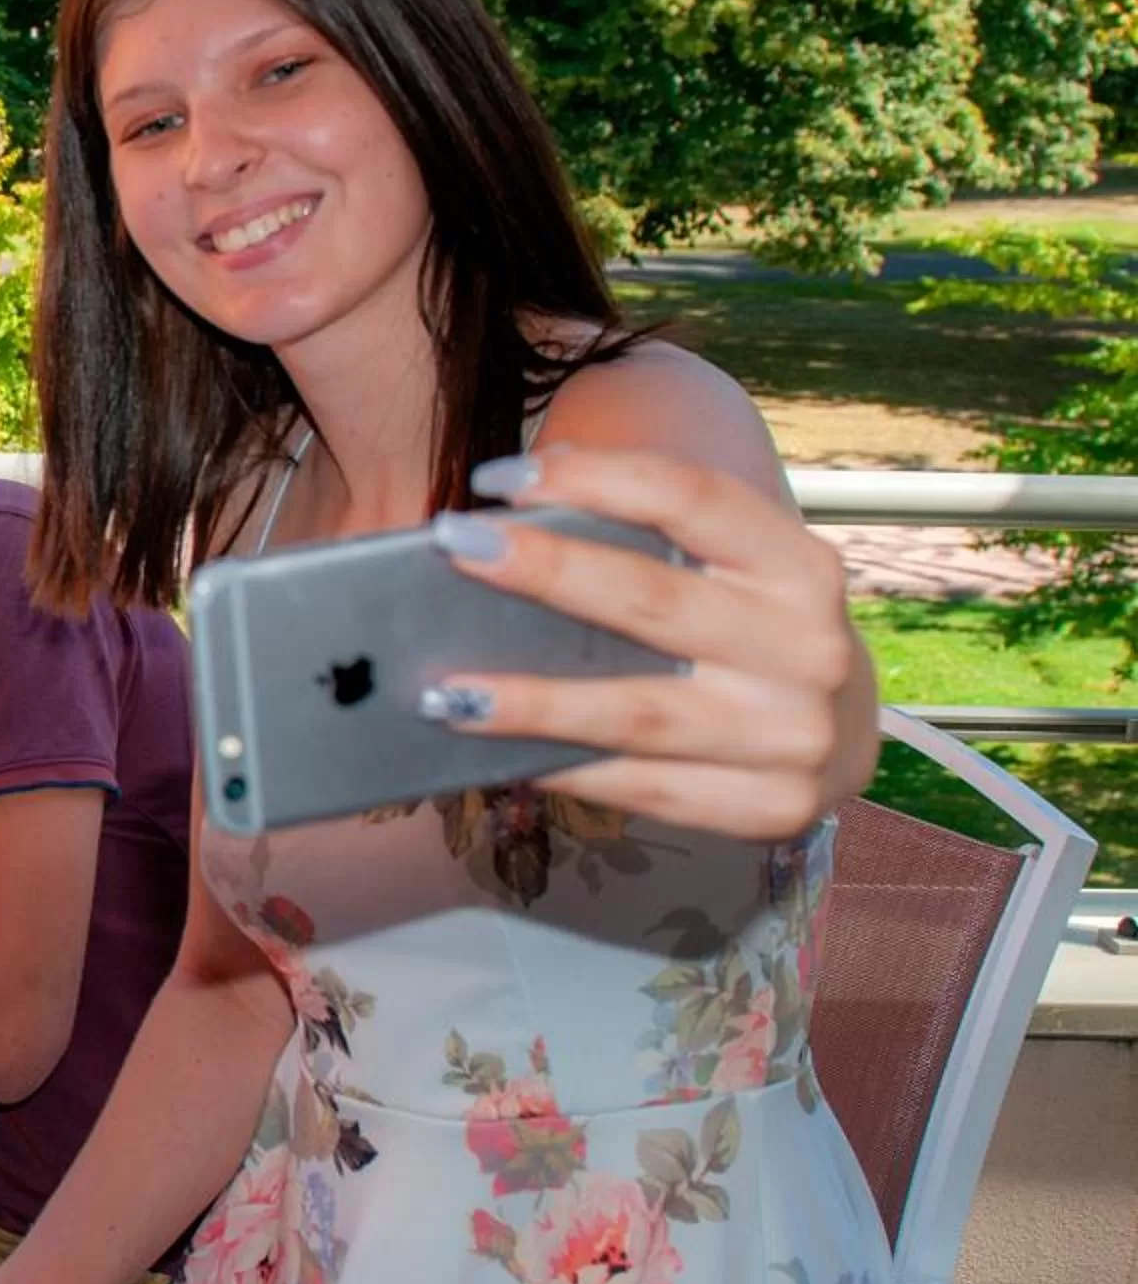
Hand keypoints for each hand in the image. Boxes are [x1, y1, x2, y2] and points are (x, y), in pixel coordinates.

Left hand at [426, 445, 878, 837]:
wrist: (842, 734)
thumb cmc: (742, 631)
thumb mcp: (725, 573)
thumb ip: (643, 541)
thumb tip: (507, 517)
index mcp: (798, 565)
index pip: (692, 499)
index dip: (595, 477)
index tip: (499, 476)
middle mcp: (807, 647)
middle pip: (654, 600)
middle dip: (545, 569)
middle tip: (454, 546)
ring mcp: (793, 735)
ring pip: (637, 712)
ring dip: (530, 701)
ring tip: (442, 692)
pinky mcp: (770, 807)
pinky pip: (641, 788)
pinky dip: (562, 767)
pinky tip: (496, 754)